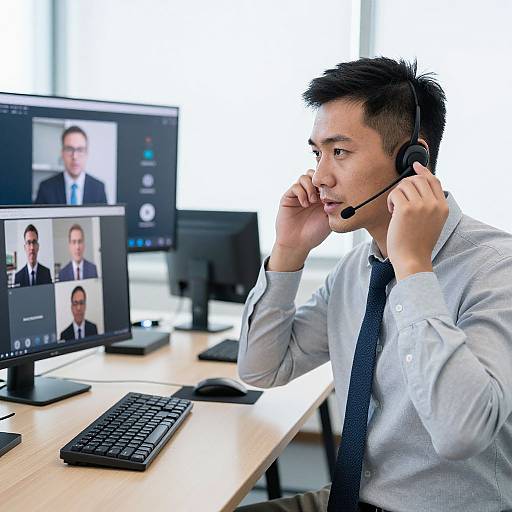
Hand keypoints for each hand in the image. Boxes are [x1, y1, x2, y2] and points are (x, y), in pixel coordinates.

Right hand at [269, 170, 331, 270]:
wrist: (298, 244)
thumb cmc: (314, 233)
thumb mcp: (331, 218)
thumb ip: (335, 204)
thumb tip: (340, 190)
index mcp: (322, 196)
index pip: (325, 179)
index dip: (329, 181)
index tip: (332, 190)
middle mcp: (310, 193)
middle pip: (315, 173)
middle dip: (319, 181)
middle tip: (322, 194)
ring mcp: (299, 195)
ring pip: (305, 177)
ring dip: (310, 187)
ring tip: (312, 201)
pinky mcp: (289, 197)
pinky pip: (295, 186)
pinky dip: (302, 193)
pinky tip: (305, 204)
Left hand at [386, 162, 448, 279]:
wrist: (413, 259)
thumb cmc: (418, 244)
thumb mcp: (433, 223)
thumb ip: (431, 205)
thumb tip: (419, 187)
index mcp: (443, 207)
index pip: (434, 180)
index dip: (423, 171)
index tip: (415, 166)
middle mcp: (433, 204)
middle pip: (418, 179)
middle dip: (405, 185)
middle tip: (399, 199)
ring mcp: (420, 206)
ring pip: (405, 184)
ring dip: (396, 193)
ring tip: (395, 208)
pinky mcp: (406, 209)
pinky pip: (395, 193)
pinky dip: (390, 200)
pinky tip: (391, 211)